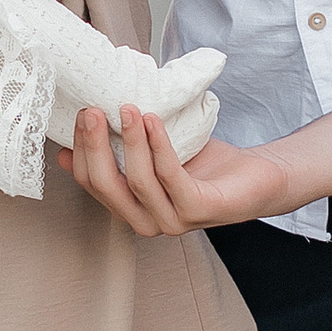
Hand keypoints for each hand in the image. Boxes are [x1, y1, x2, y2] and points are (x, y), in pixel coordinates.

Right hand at [62, 106, 289, 234]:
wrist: (257, 176)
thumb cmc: (206, 164)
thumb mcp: (155, 152)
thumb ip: (121, 150)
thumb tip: (74, 138)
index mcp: (133, 209)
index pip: (92, 184)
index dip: (81, 151)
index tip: (80, 115)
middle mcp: (149, 221)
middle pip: (108, 186)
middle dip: (95, 146)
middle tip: (93, 111)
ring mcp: (173, 221)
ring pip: (138, 181)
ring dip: (129, 141)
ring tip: (127, 109)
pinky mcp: (198, 210)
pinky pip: (170, 176)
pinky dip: (158, 145)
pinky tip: (153, 120)